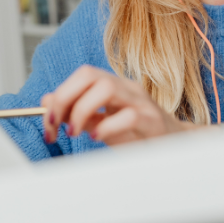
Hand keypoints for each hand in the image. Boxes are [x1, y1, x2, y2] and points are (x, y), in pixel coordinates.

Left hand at [40, 65, 194, 145]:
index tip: (48, 121)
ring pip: (106, 88)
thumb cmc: (138, 134)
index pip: (82, 75)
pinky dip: (106, 127)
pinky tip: (97, 138)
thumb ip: (78, 111)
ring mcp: (141, 102)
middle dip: (65, 98)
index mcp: (114, 85)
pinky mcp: (152, 121)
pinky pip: (128, 116)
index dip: (60, 94)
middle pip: (90, 75)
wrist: (176, 146)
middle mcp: (126, 88)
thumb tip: (47, 102)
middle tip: (56, 125)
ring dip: (82, 110)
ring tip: (76, 132)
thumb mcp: (102, 122)